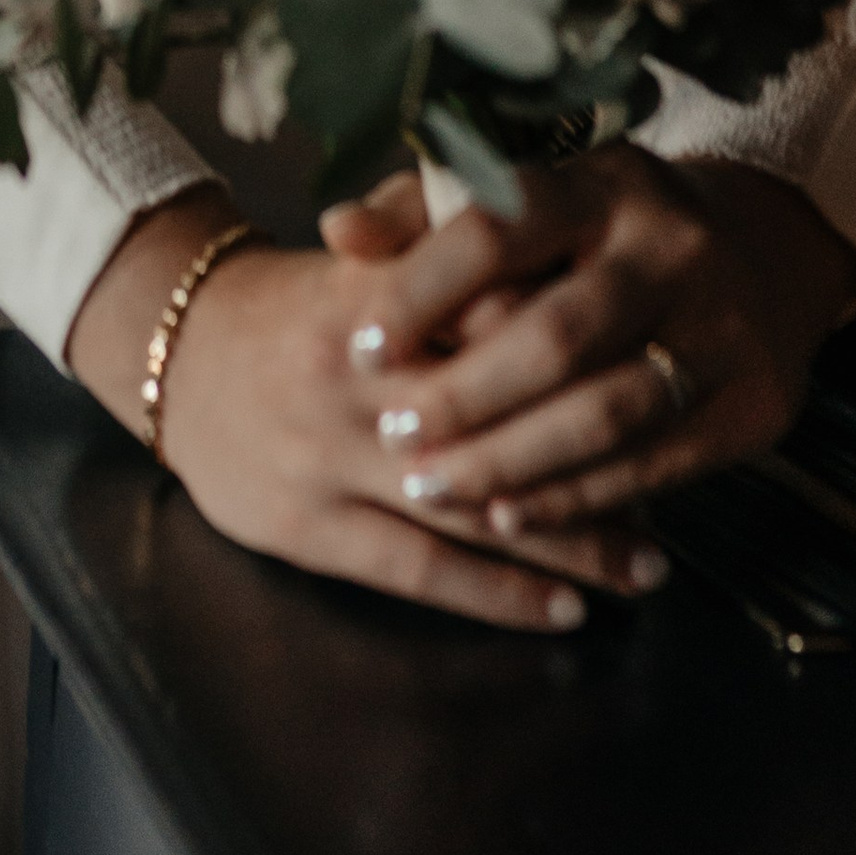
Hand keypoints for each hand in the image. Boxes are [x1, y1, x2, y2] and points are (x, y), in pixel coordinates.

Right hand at [64, 193, 666, 634]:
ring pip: (471, 508)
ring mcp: (331, 460)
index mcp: (375, 301)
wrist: (176, 354)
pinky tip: (563, 607)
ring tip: (648, 565)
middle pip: (497, 421)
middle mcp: (355, 381)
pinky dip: (497, 592)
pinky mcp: (311, 527)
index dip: (576, 350)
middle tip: (679, 476)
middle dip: (594, 455)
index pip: (493, 319)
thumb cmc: (297, 303)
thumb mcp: (363, 258)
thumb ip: (446, 250)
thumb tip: (552, 247)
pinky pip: (420, 570)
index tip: (654, 366)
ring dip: (568, 540)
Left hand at [318, 147, 855, 540]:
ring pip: (606, 413)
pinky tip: (509, 516)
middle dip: (463, 396)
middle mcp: (672, 249)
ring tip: (434, 488)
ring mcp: (724, 328)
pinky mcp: (755, 405)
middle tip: (392, 437)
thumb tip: (336, 230)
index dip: (422, 291)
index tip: (361, 345)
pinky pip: (653, 466)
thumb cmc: (607, 229)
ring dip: (511, 462)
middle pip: (555, 337)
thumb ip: (428, 211)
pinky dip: (574, 497)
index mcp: (603, 183)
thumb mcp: (533, 196)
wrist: (769, 252)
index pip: (499, 232)